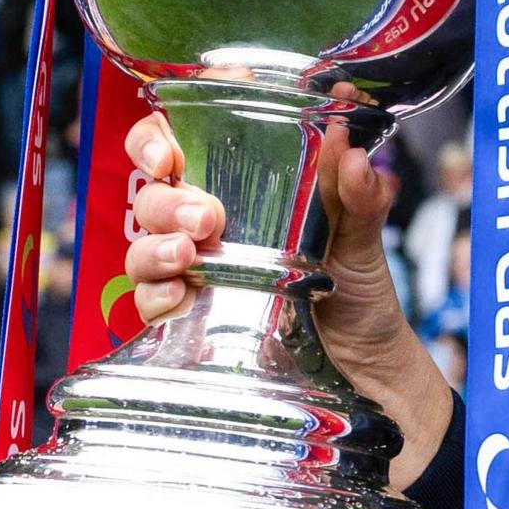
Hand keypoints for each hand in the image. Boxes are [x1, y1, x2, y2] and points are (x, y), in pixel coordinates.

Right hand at [126, 110, 449, 486]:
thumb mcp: (362, 236)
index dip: (154, 144)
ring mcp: (194, 274)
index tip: (168, 155)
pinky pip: (151, 303)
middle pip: (152, 199)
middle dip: (168, 203)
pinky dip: (158, 296)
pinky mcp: (191, 320)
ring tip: (190, 254)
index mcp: (239, 192)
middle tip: (207, 219)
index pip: (174, 150)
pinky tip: (181, 296)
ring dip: (156, 248)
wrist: (366, 364)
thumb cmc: (357, 290)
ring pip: (142, 249)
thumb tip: (356, 155)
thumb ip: (359, 194)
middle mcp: (206, 230)